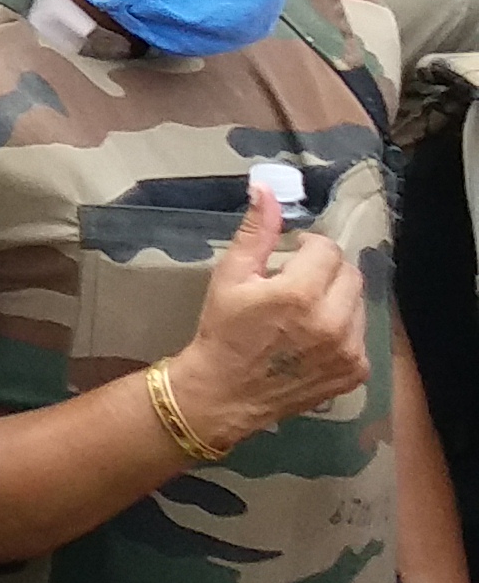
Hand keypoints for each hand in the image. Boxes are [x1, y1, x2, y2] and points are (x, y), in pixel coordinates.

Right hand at [174, 184, 371, 446]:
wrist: (224, 392)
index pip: (326, 249)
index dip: (307, 247)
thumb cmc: (222, 330)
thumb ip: (255, 233)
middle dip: (325, 270)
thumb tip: (266, 190)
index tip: (290, 255)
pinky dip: (342, 328)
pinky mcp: (355, 371)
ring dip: (336, 298)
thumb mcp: (230, 277)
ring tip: (303, 311)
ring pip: (358, 302)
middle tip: (295, 282)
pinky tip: (312, 336)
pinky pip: (360, 334)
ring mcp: (348, 350)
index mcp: (299, 294)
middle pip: (349, 273)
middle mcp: (332, 322)